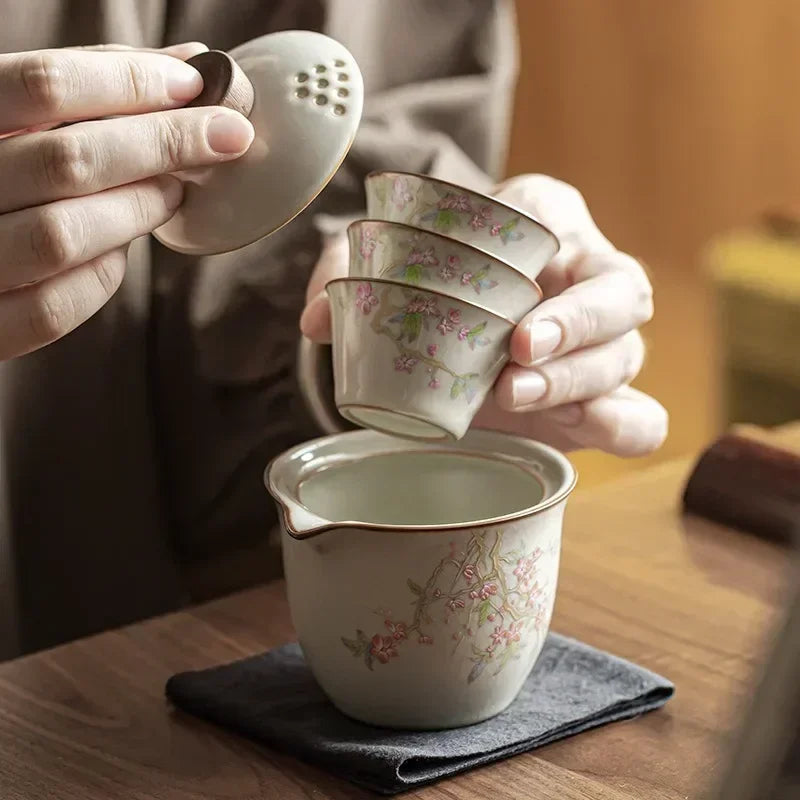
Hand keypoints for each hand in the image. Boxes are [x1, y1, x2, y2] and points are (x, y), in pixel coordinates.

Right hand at [0, 43, 254, 359]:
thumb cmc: (1, 179)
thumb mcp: (22, 124)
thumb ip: (88, 94)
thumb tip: (186, 66)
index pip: (44, 86)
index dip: (131, 83)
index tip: (194, 84)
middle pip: (69, 160)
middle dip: (162, 143)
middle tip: (222, 136)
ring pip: (64, 235)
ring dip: (139, 207)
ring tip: (174, 189)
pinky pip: (56, 304)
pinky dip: (105, 272)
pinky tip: (124, 245)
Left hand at [300, 174, 666, 456]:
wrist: (457, 341)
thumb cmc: (434, 288)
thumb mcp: (385, 272)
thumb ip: (346, 278)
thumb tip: (313, 319)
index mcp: (539, 220)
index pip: (552, 214)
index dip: (537, 245)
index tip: (497, 288)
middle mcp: (587, 273)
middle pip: (619, 291)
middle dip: (575, 324)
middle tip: (516, 354)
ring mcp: (606, 340)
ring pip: (629, 353)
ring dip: (577, 379)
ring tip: (514, 395)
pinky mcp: (607, 398)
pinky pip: (644, 419)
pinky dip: (620, 426)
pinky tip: (578, 429)